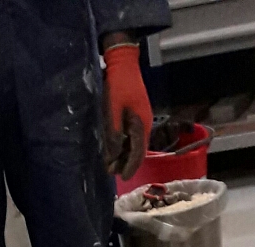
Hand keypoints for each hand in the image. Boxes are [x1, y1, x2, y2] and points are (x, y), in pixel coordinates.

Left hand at [101, 39, 150, 180]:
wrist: (123, 61)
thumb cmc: (118, 84)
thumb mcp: (112, 110)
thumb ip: (113, 134)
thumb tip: (112, 157)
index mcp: (141, 124)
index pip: (138, 152)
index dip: (130, 166)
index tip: (122, 177)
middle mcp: (144, 124)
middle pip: (137, 150)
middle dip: (125, 163)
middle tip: (111, 172)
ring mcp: (141, 119)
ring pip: (133, 143)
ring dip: (123, 154)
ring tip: (111, 163)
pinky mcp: (135, 114)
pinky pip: (131, 135)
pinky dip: (123, 144)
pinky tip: (114, 148)